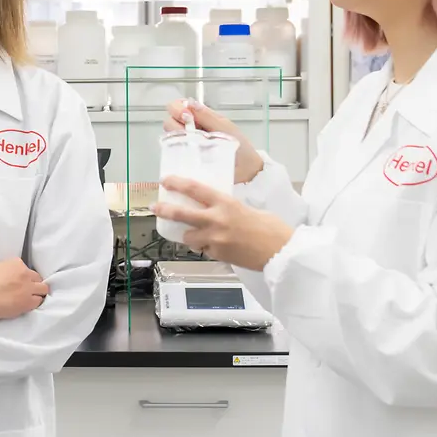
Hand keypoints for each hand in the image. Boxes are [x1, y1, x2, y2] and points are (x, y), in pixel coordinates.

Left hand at [151, 176, 293, 271]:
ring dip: (189, 235)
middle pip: (181, 213)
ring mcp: (215, 239)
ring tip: (195, 234)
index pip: (195, 189)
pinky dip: (205, 247)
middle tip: (155, 207)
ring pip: (189, 237)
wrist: (280, 252)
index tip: (166, 181)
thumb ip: (229, 207)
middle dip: (165, 210)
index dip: (177, 183)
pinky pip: (203, 250)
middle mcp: (216, 220)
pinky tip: (215, 246)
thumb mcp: (249, 208)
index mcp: (226, 203)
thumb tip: (218, 208)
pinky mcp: (217, 255)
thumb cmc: (271, 228)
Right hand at [164, 98, 264, 183]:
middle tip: (189, 132)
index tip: (185, 116)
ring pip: (169, 135)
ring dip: (176, 137)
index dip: (177, 108)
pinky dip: (175, 151)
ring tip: (190, 144)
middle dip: (175, 123)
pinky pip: (173, 152)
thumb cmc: (240, 147)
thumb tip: (190, 103)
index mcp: (201, 117)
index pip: (179, 105)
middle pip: (170, 120)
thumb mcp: (225, 128)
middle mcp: (191, 129)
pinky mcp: (187, 159)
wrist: (246, 171)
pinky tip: (185, 154)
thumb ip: (208, 117)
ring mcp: (188, 144)